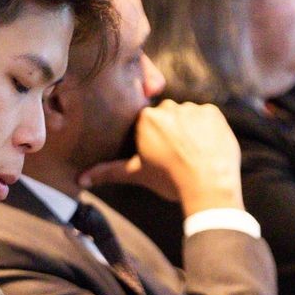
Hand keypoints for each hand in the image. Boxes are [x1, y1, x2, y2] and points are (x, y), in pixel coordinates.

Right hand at [79, 99, 243, 216]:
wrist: (208, 186)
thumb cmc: (170, 181)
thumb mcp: (138, 174)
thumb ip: (109, 172)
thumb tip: (80, 179)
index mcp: (146, 119)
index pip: (147, 123)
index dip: (153, 140)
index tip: (160, 155)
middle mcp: (168, 108)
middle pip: (167, 117)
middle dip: (171, 133)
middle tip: (177, 157)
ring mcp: (192, 109)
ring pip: (188, 117)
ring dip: (190, 130)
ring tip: (194, 154)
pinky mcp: (213, 112)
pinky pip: (207, 118)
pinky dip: (207, 130)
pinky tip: (207, 148)